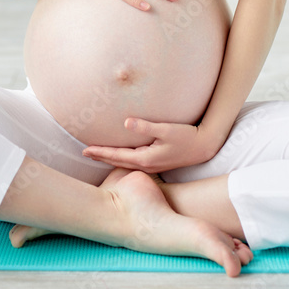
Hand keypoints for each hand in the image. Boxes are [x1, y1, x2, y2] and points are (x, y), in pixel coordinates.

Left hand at [81, 118, 217, 172]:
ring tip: (98, 154)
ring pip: (124, 163)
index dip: (100, 152)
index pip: (116, 156)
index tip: (85, 150)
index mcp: (145, 158)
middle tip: (84, 153)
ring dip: (110, 159)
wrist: (204, 147)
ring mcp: (152, 165)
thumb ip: (145, 127)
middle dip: (101, 157)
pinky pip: (133, 162)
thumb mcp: (166, 130)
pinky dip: (122, 159)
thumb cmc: (186, 136)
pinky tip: (120, 156)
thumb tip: (125, 123)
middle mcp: (146, 165)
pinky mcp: (157, 162)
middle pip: (117, 162)